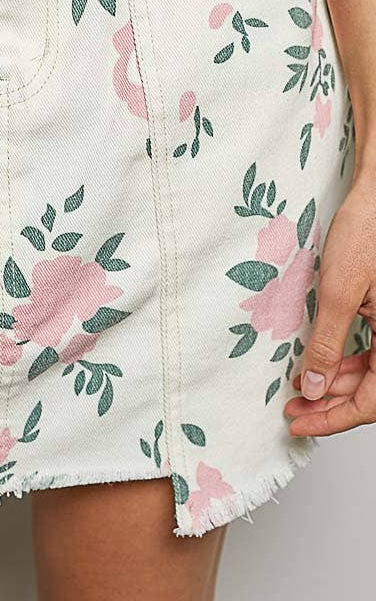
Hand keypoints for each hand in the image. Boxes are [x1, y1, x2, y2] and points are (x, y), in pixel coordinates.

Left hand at [284, 181, 375, 434]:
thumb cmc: (367, 234)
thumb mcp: (338, 293)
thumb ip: (327, 345)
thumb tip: (312, 387)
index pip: (372, 403)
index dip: (333, 419)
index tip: (299, 424)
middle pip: (372, 391)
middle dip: (330, 402)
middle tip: (292, 407)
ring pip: (371, 372)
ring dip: (334, 382)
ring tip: (298, 387)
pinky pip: (371, 350)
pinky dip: (343, 359)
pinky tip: (317, 361)